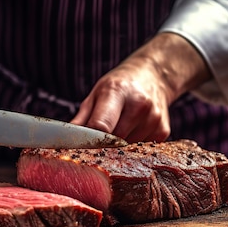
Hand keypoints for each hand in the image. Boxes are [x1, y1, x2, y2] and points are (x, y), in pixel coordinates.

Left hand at [71, 32, 211, 141]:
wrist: (154, 76)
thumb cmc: (120, 86)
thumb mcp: (96, 94)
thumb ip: (81, 119)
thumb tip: (65, 141)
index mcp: (117, 92)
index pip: (101, 126)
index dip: (89, 140)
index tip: (82, 146)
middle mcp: (139, 105)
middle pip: (113, 142)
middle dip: (102, 145)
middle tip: (99, 138)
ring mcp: (153, 119)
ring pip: (126, 150)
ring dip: (119, 147)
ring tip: (121, 126)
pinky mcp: (163, 131)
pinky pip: (141, 149)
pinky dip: (133, 144)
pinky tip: (134, 129)